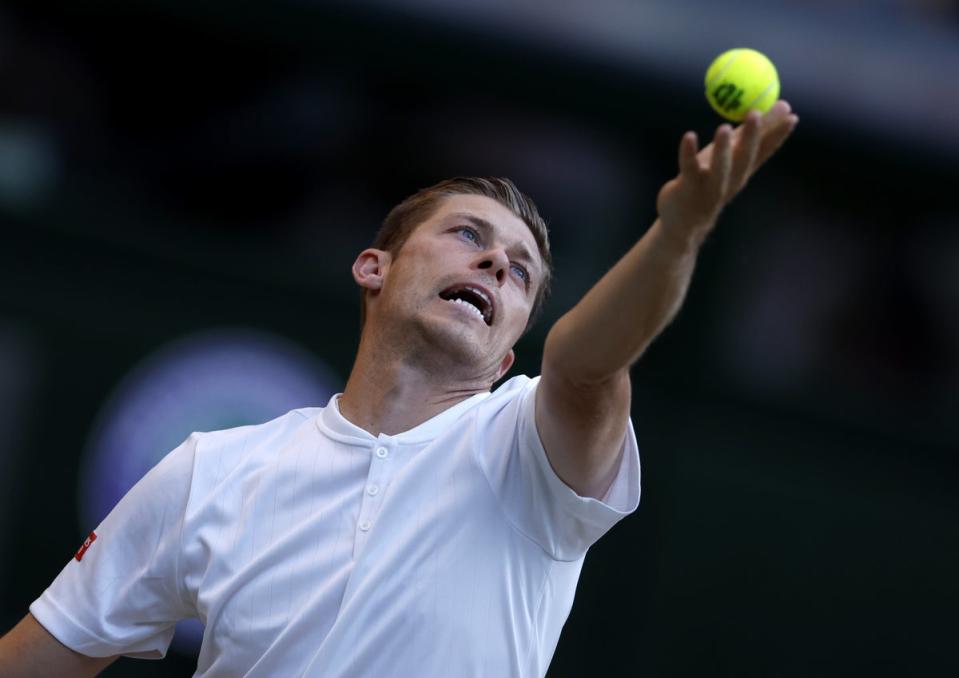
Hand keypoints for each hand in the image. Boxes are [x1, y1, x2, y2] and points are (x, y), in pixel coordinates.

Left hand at [656, 100, 798, 247]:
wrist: (684, 223)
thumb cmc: (708, 182)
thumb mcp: (730, 159)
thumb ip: (750, 135)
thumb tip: (783, 106)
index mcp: (742, 172)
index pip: (764, 151)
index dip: (778, 135)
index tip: (792, 116)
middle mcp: (730, 180)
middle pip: (744, 158)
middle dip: (752, 137)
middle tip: (756, 113)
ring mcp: (709, 187)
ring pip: (719, 169)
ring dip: (722, 149)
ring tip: (724, 128)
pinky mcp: (686, 188)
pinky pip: (688, 168)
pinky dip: (688, 152)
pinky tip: (689, 136)